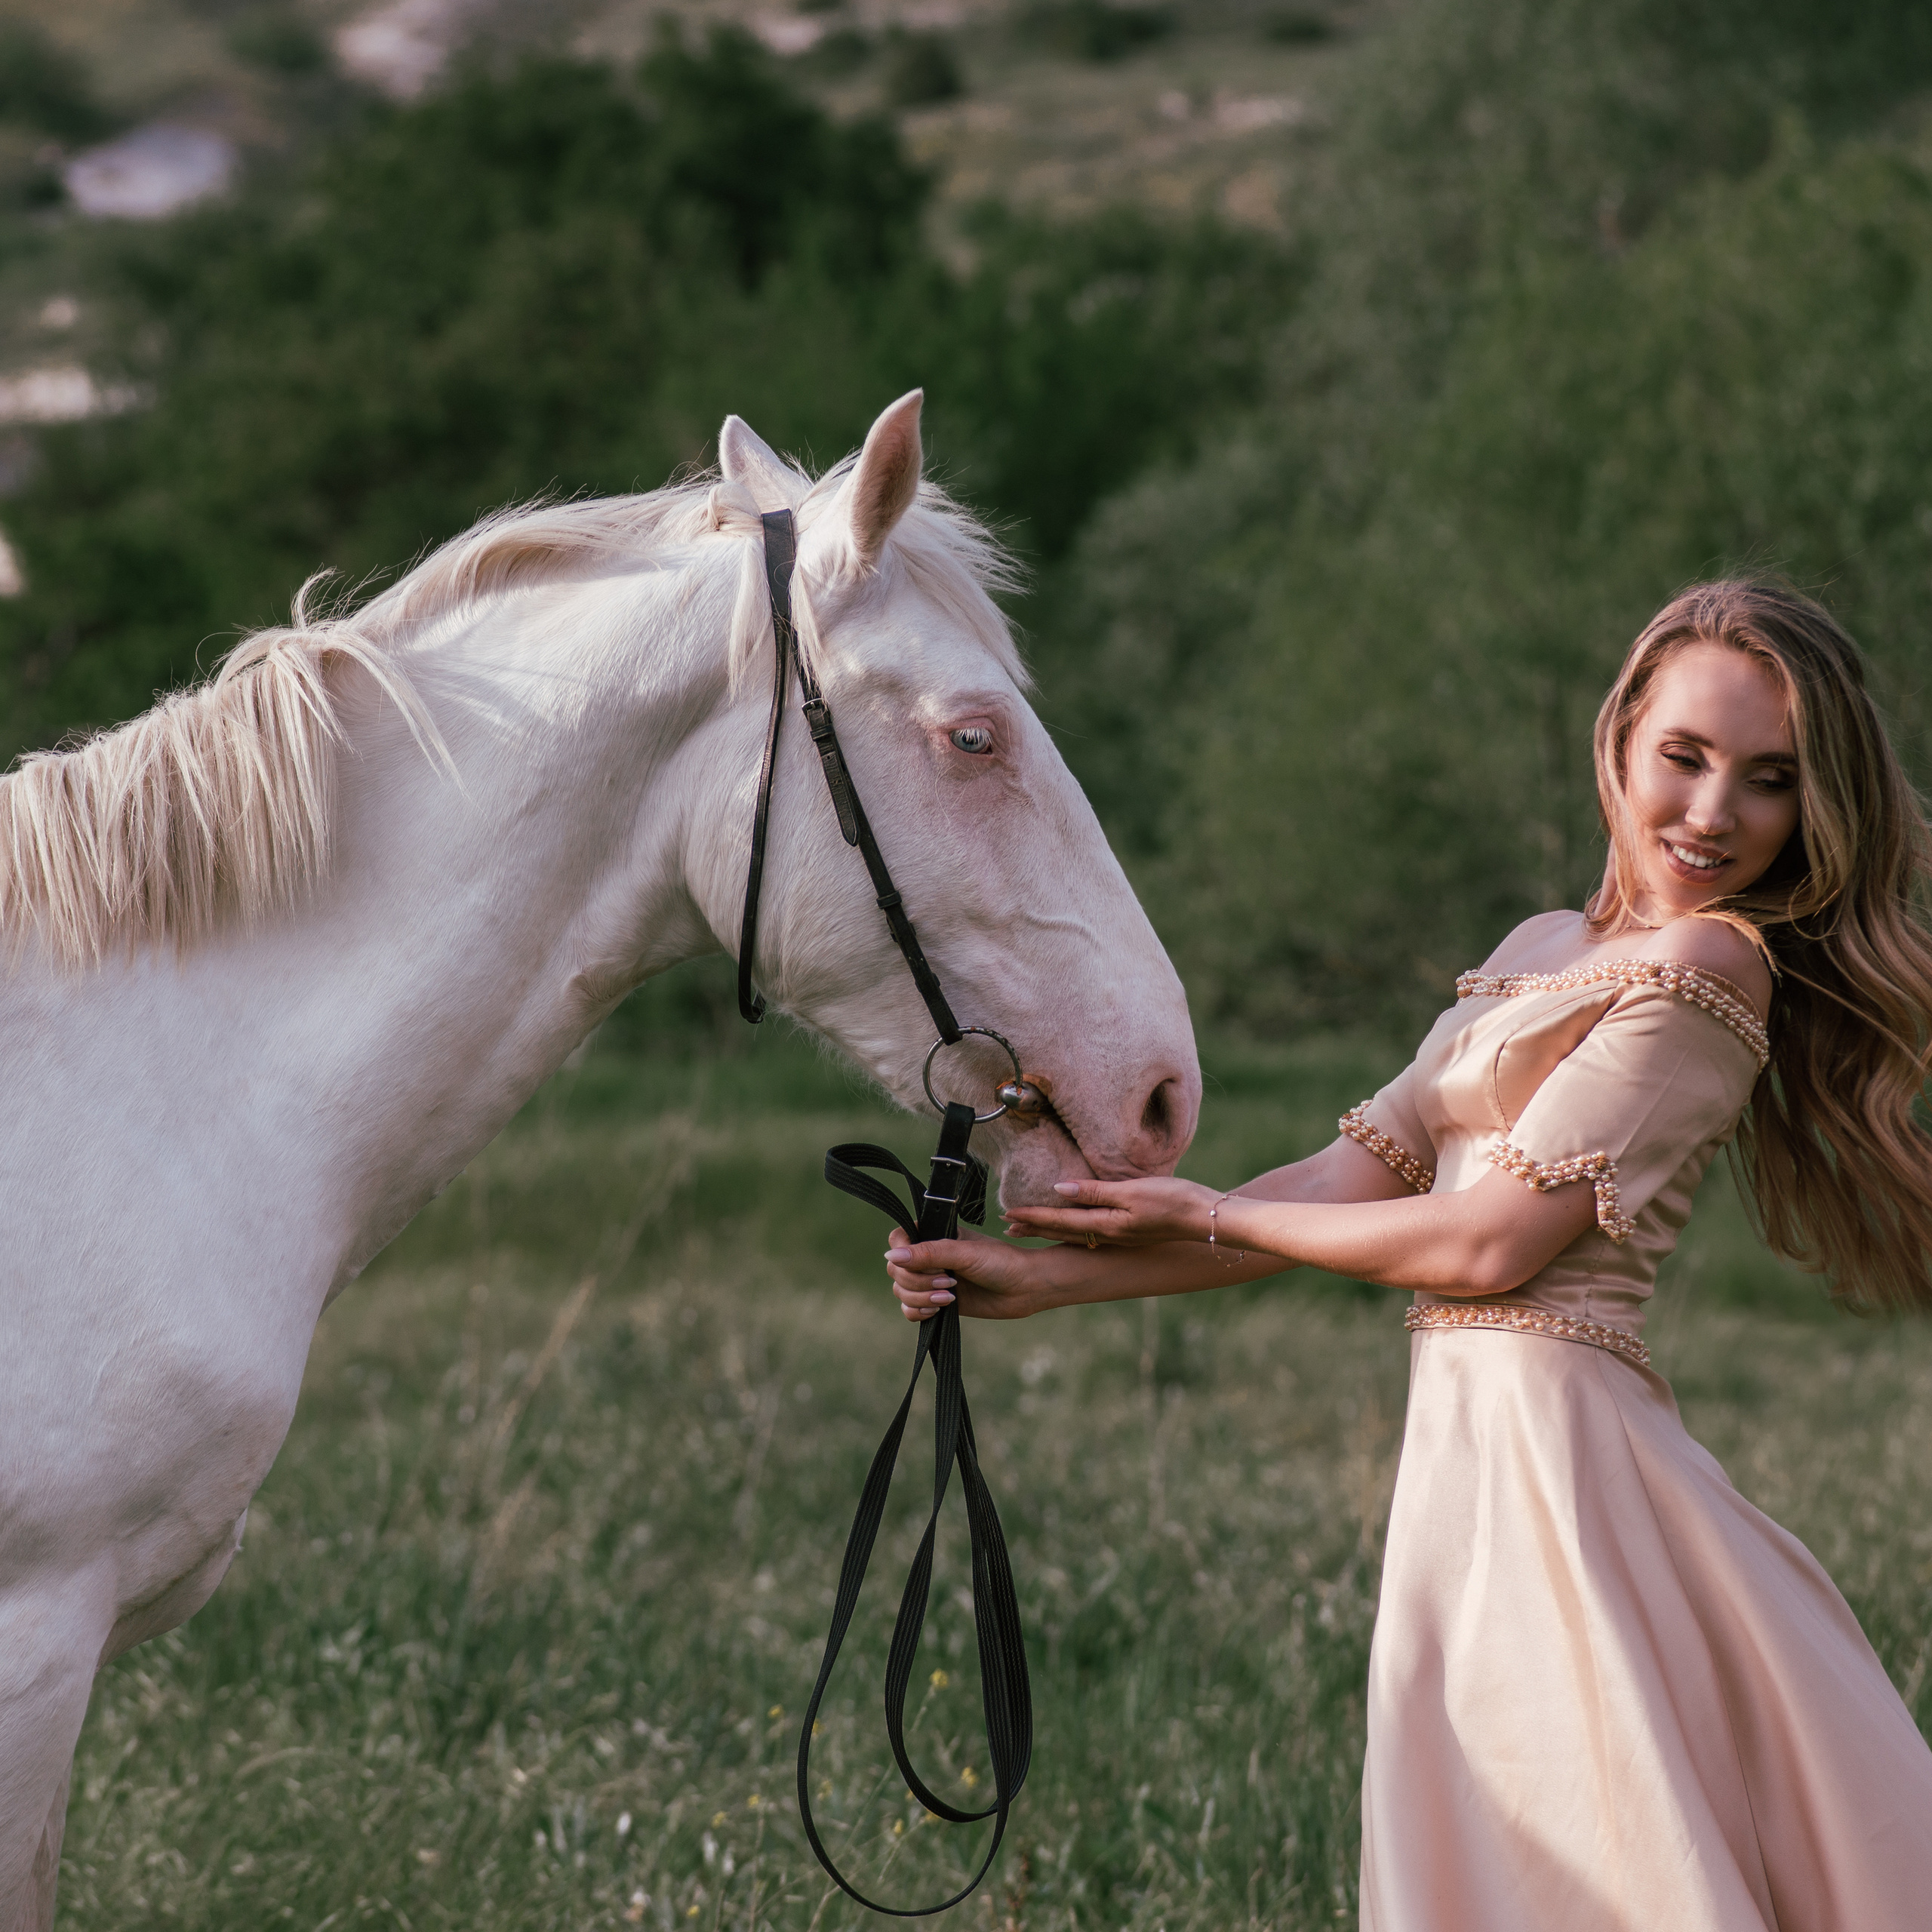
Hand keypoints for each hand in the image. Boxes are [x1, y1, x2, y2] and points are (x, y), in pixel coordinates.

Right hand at [884, 1225, 1053, 1322]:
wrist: (1024, 1289)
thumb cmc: (1001, 1263)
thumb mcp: (965, 1253)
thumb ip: (929, 1252)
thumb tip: (891, 1256)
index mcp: (934, 1235)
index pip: (897, 1239)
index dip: (903, 1253)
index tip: (924, 1262)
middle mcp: (929, 1257)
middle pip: (896, 1270)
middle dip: (918, 1280)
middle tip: (949, 1281)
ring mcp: (931, 1280)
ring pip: (901, 1291)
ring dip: (920, 1298)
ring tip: (950, 1297)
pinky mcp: (936, 1302)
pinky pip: (909, 1310)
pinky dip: (918, 1312)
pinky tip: (939, 1310)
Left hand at [1003, 1176, 1217, 1248]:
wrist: (1206, 1216)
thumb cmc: (1172, 1200)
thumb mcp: (1132, 1191)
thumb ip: (1095, 1191)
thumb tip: (1059, 1188)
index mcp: (1105, 1225)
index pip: (1059, 1221)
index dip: (1032, 1217)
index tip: (1007, 1215)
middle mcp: (1108, 1235)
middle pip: (1061, 1232)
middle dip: (1033, 1228)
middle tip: (1007, 1228)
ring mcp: (1119, 1236)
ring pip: (1074, 1233)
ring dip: (1049, 1230)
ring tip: (1028, 1228)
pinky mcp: (1129, 1231)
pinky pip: (1090, 1232)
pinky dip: (1070, 1229)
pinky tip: (1069, 1226)